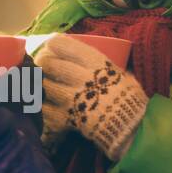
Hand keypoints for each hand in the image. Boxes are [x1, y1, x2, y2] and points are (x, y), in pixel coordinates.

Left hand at [35, 33, 148, 161]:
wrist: (131, 127)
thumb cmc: (128, 98)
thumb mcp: (120, 73)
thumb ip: (102, 64)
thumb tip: (86, 56)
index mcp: (94, 62)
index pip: (61, 44)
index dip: (52, 45)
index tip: (50, 48)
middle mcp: (80, 77)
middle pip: (47, 63)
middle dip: (42, 63)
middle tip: (43, 66)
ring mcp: (71, 97)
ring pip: (43, 85)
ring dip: (40, 85)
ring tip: (43, 86)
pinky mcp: (66, 117)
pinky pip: (43, 108)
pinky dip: (41, 107)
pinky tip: (45, 105)